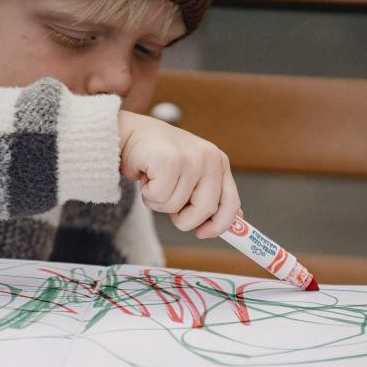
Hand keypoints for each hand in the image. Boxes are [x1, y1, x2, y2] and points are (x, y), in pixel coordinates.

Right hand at [118, 111, 240, 238]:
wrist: (129, 133)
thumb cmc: (160, 157)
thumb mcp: (192, 174)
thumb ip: (211, 193)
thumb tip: (237, 220)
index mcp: (219, 162)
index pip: (231, 202)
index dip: (219, 224)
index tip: (202, 233)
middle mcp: (209, 158)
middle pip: (205, 210)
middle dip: (183, 217)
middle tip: (168, 201)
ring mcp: (190, 158)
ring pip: (175, 206)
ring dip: (158, 201)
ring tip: (154, 180)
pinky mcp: (168, 160)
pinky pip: (158, 197)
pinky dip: (147, 193)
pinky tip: (146, 175)